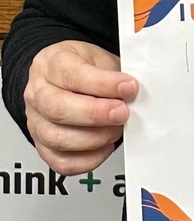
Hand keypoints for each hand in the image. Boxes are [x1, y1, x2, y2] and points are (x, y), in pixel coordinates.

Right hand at [24, 41, 137, 175]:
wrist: (64, 78)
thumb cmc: (83, 66)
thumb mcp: (100, 58)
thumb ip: (113, 74)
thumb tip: (131, 93)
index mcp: (52, 63)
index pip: (73, 75)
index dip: (104, 84)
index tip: (129, 88)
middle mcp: (37, 93)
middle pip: (59, 109)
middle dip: (97, 114)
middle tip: (122, 113)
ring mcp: (35, 122)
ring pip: (58, 138)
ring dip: (95, 138)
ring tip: (115, 129)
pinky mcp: (42, 146)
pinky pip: (61, 162)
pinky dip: (88, 160)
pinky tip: (104, 147)